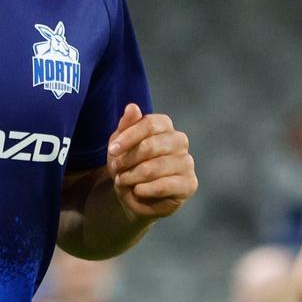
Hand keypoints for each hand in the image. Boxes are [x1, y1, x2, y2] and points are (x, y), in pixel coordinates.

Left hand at [106, 104, 196, 221]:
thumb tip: (132, 107)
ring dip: (133, 176)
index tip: (112, 150)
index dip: (129, 137)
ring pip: (155, 167)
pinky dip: (145, 189)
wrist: (132, 195)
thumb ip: (126, 126)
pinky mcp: (190, 184)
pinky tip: (137, 191)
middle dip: (128, 159)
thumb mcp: (119, 143)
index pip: (149, 123)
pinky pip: (165, 185)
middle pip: (151, 145)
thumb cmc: (127, 164)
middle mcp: (179, 140)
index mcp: (164, 125)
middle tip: (115, 169)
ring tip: (123, 180)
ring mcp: (187, 162)